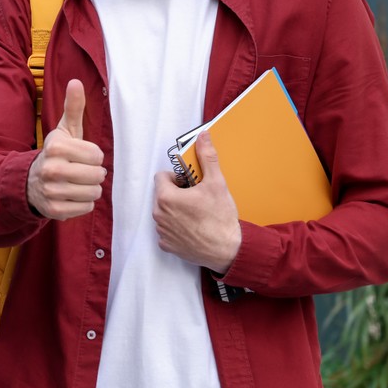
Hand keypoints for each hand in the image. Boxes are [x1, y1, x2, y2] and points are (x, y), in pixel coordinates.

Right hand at [26, 79, 105, 219]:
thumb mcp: (64, 130)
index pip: (97, 155)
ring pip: (94, 193)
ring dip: (90, 190)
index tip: (81, 156)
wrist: (30, 182)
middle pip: (97, 175)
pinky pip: (86, 208)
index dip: (93, 156)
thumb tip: (76, 81)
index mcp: (55, 147)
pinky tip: (71, 196)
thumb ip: (73, 107)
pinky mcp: (55, 210)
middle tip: (81, 171)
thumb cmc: (56, 153)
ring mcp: (52, 191)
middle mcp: (51, 169)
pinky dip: (83, 204)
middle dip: (94, 174)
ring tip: (77, 184)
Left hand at [152, 131, 241, 271]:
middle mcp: (159, 215)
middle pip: (162, 195)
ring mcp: (162, 231)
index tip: (190, 183)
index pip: (161, 177)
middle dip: (177, 193)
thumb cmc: (221, 218)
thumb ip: (207, 158)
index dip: (177, 177)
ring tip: (197, 213)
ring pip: (164, 212)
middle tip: (196, 198)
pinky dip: (177, 227)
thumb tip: (203, 137)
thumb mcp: (216, 183)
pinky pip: (167, 230)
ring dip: (176, 210)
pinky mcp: (167, 245)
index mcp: (166, 197)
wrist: (228, 250)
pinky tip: (194, 228)